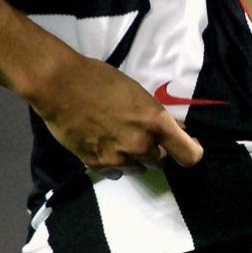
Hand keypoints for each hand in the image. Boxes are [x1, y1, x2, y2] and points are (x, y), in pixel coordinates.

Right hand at [28, 52, 203, 178]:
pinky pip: (115, 172)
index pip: (189, 155)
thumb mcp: (138, 92)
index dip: (192, 151)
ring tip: (121, 139)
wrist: (59, 86)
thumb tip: (174, 128)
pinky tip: (105, 145)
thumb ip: (156, 116)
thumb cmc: (100, 80)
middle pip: (161, 162)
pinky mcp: (96, 164)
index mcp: (155, 122)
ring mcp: (117, 158)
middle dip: (157, 151)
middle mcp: (140, 145)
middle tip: (144, 136)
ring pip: (138, 169)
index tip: (188, 146)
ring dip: (135, 158)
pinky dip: (114, 163)